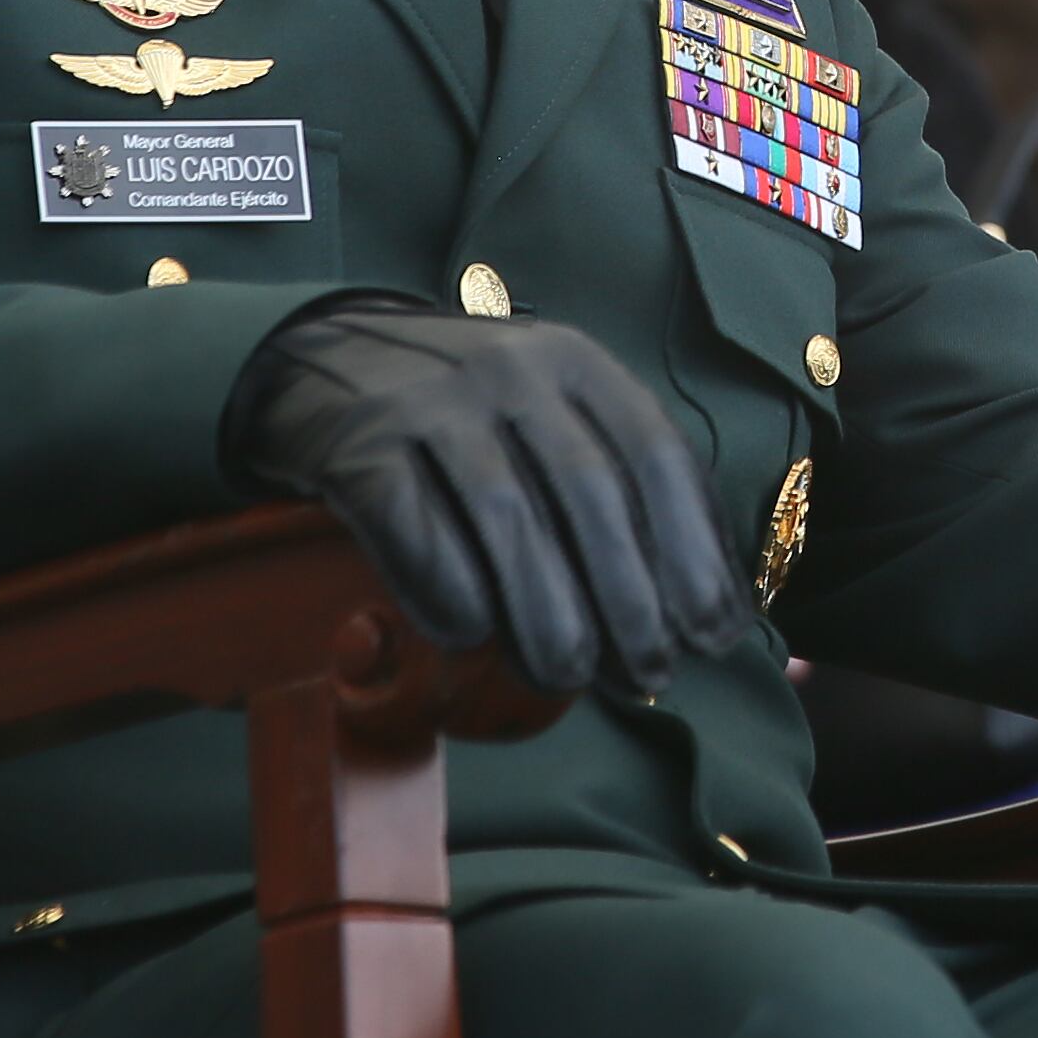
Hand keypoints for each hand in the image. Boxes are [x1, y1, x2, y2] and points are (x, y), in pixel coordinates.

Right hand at [230, 305, 749, 693]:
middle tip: (646, 676)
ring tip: (566, 676)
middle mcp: (511, 369)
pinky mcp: (363, 446)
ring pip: (507, 519)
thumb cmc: (468, 418)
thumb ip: (616, 491)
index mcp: (574, 362)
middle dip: (628, 599)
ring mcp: (433, 402)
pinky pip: (418, 532)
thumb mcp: (550, 417)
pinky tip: (473, 637)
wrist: (325, 363)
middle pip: (587, 493)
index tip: (712, 636)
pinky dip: (451, 594)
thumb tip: (701, 614)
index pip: (654, 454)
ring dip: (546, 614)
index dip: (692, 552)